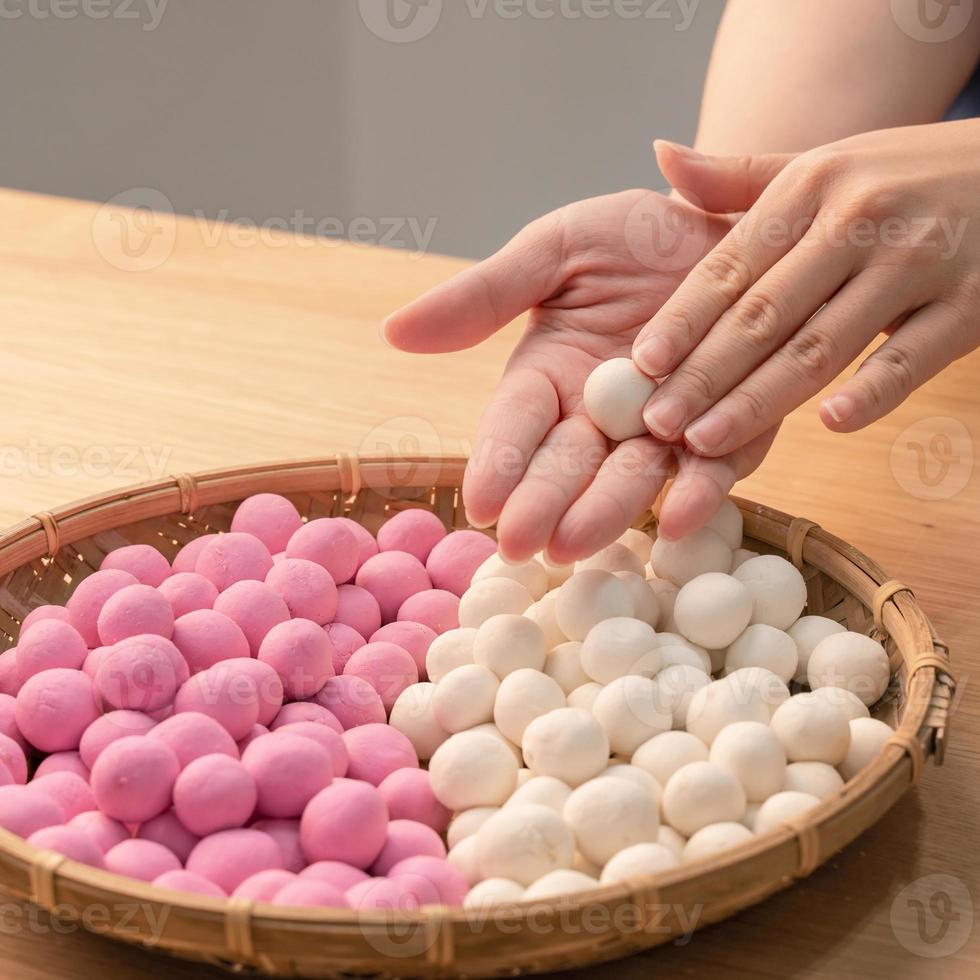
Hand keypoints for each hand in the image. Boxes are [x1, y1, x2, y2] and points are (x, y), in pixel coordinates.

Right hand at [384, 190, 778, 561]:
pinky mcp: (730, 434)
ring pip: (632, 477)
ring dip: (605, 511)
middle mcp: (602, 415)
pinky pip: (714, 468)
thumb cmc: (637, 235)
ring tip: (576, 542)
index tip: (478, 502)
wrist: (734, 223)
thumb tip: (394, 330)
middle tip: (521, 543)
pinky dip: (698, 494)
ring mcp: (665, 430)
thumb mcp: (556, 250)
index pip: (515, 423)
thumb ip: (485, 295)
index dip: (496, 462)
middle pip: (566, 464)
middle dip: (542, 503)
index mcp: (551, 374)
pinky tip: (678, 517)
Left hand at [633, 121, 979, 457]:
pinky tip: (828, 424)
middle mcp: (861, 220)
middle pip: (765, 314)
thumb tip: (660, 158)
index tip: (641, 364)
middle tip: (656, 423)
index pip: (731, 265)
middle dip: (704, 374)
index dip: (682, 319)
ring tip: (706, 440)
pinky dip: (873, 391)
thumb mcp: (822, 163)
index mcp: (813, 186)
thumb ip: (740, 177)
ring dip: (760, 399)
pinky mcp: (972, 304)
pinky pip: (912, 357)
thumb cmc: (901, 176)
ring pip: (823, 345)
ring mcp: (919, 263)